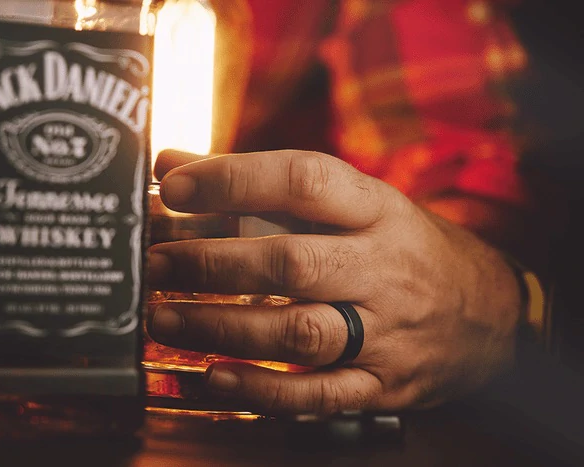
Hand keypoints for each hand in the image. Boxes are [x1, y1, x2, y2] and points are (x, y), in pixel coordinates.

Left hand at [147, 149, 522, 413]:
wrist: (493, 313)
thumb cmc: (406, 248)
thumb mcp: (356, 203)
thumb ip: (265, 185)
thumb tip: (174, 162)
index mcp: (378, 210)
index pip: (303, 180)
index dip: (234, 179)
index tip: (174, 184)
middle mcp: (383, 268)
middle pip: (292, 262)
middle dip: (212, 262)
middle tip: (157, 262)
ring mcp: (387, 332)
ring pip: (298, 333)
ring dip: (222, 326)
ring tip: (163, 317)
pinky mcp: (384, 385)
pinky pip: (319, 395)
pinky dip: (261, 390)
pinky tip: (211, 376)